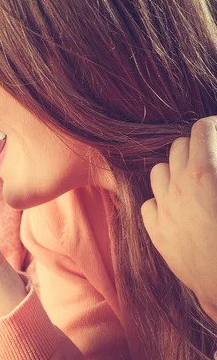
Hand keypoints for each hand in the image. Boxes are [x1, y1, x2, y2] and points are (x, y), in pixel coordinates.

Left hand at [141, 117, 216, 318]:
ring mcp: (163, 209)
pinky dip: (162, 200)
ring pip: (159, 171)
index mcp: (204, 173)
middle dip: (196, 147)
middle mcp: (178, 187)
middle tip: (212, 156)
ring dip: (176, 170)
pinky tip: (178, 208)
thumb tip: (211, 163)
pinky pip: (149, 203)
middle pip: (178, 147)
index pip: (201, 130)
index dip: (213, 128)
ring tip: (194, 180)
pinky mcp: (156, 232)